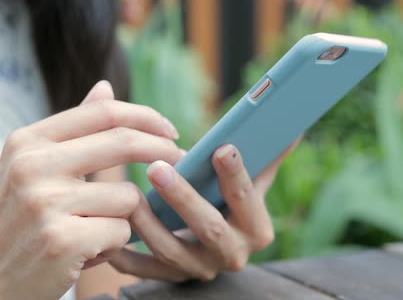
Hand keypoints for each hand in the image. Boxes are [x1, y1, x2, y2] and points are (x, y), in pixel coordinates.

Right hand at [0, 81, 183, 299]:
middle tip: (182, 160)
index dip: (146, 117)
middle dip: (163, 150)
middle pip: (124, 142)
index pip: (103, 112)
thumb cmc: (20, 221)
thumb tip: (106, 86)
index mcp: (28, 141)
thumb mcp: (34, 166)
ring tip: (93, 230)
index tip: (170, 131)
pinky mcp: (63, 240)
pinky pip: (122, 231)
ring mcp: (46, 203)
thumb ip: (74, 129)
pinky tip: (86, 252)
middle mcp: (33, 165)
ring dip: (124, 216)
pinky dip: (114, 244)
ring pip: (129, 195)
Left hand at [109, 139, 299, 281]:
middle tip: (158, 167)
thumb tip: (292, 125)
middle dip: (184, 198)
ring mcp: (201, 269)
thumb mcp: (251, 183)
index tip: (223, 148)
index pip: (248, 200)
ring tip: (129, 196)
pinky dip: (126, 257)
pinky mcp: (173, 278)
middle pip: (209, 228)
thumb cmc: (230, 202)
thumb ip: (266, 157)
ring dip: (149, 225)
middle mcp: (233, 253)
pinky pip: (146, 272)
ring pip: (173, 251)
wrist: (213, 245)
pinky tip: (111, 237)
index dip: (237, 175)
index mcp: (257, 227)